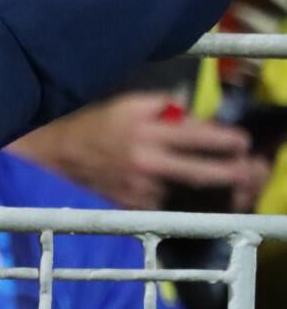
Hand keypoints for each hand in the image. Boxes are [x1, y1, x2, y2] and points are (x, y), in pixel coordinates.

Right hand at [11, 92, 266, 210]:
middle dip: (232, 173)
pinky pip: (163, 202)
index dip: (226, 140)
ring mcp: (138, 187)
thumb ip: (163, 107)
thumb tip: (193, 115)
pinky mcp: (130, 203)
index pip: (197, 136)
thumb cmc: (93, 124)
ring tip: (231, 186)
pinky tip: (186, 194)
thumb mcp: (127, 104)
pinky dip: (177, 197)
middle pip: (200, 172)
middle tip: (254, 172)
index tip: (244, 142)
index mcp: (146, 132)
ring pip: (184, 191)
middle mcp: (146, 161)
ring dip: (208, 189)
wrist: (54, 154)